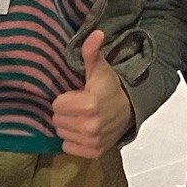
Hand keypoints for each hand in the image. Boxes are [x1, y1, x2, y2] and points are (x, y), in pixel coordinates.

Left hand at [52, 31, 134, 159]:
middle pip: (57, 120)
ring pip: (61, 133)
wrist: (129, 110)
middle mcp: (90, 127)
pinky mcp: (94, 153)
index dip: (64, 98)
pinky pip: (68, 148)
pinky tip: (83, 130)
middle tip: (78, 106)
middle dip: (65, 112)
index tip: (76, 95)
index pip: (56, 105)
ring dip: (68, 126)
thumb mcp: (100, 69)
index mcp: (89, 105)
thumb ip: (91, 52)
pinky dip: (73, 140)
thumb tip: (95, 33)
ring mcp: (93, 142)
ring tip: (81, 117)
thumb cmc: (109, 88)